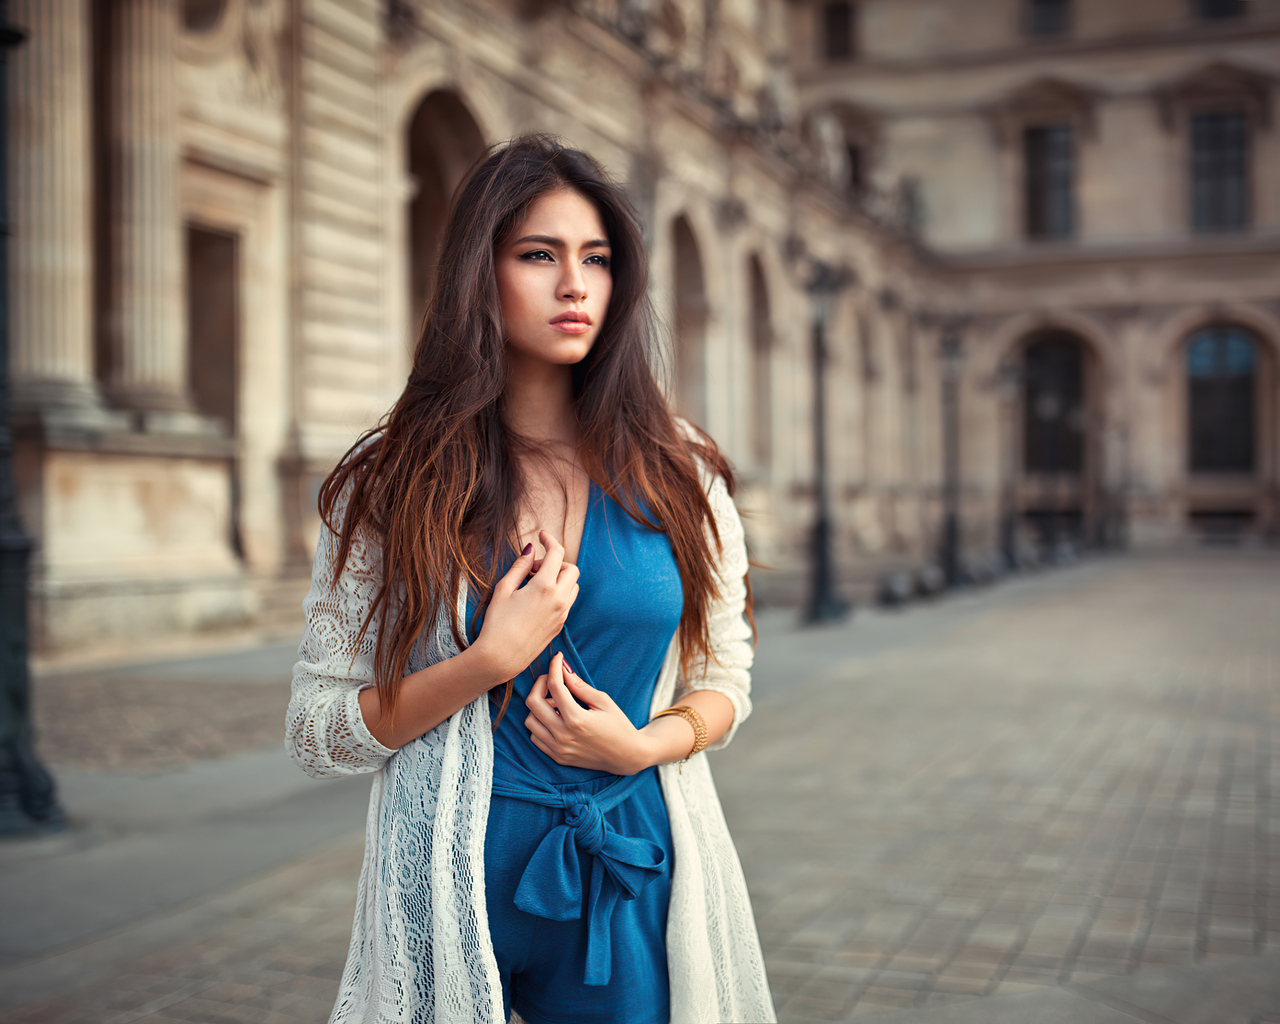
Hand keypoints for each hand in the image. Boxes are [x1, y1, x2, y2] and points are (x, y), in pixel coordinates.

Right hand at [472, 530, 579, 679]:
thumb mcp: (503, 589)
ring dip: (560, 577)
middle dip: (556, 561)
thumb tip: (531, 549)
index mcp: (544, 587)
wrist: (500, 658)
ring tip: (535, 583)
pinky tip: (538, 598)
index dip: (550, 540)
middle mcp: (559, 599)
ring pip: (573, 585)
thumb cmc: (497, 624)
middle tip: (534, 567)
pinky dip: (559, 592)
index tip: (542, 535)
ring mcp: (562, 614)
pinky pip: (568, 601)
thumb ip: (520, 566)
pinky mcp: (560, 625)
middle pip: (571, 568)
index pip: (557, 553)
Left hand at [524, 653, 650, 774]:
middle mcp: (563, 736)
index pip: (555, 686)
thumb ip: (580, 686)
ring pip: (530, 721)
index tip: (558, 658)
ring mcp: (559, 749)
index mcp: (577, 720)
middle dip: (539, 684)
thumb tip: (563, 670)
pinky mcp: (557, 757)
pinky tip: (554, 718)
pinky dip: (540, 724)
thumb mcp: (603, 701)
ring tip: (556, 703)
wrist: (626, 756)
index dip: (554, 667)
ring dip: (538, 707)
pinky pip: (535, 737)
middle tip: (552, 679)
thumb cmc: (618, 726)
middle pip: (533, 703)